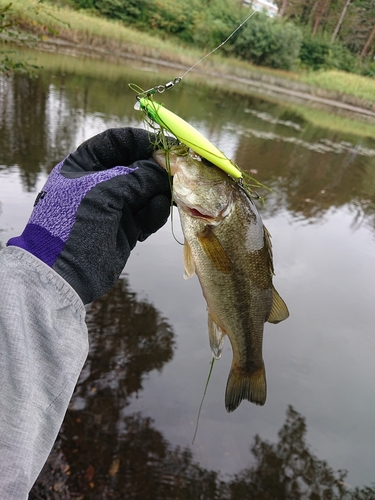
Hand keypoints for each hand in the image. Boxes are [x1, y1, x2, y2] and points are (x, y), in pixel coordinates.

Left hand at [7, 128, 170, 303]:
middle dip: (157, 169)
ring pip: (146, 190)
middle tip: (179, 173)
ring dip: (160, 191)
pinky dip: (156, 211)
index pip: (117, 142)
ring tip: (172, 194)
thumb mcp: (103, 192)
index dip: (142, 141)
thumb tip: (165, 168)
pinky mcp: (127, 228)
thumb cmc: (73, 224)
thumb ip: (136, 177)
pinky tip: (159, 210)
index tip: (169, 147)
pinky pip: (148, 213)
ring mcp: (114, 206)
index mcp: (84, 165)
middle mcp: (100, 182)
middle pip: (136, 165)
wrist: (63, 275)